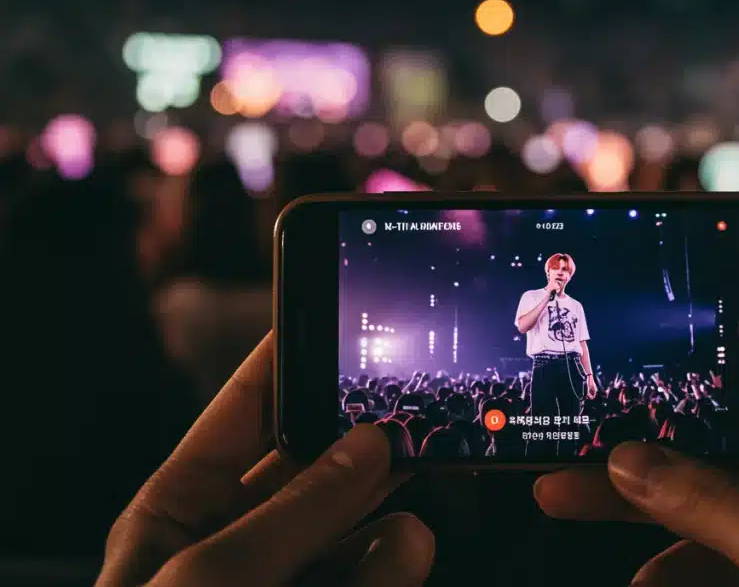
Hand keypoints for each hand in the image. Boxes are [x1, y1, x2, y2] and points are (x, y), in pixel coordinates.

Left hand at [98, 335, 434, 586]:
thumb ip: (294, 511)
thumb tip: (365, 447)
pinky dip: (395, 563)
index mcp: (176, 520)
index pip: (237, 420)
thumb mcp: (212, 577)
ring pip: (351, 529)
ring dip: (389, 502)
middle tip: (406, 400)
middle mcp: (233, 550)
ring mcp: (285, 583)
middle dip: (357, 435)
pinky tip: (408, 549)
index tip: (330, 319)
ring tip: (421, 471)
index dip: (282, 366)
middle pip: (308, 470)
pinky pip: (372, 576)